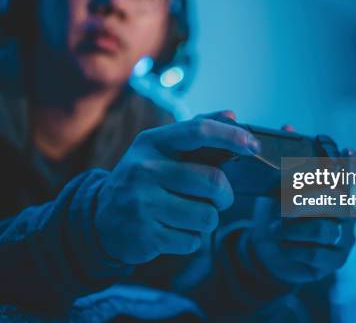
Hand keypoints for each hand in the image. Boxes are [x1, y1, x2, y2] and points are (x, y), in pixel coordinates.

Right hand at [94, 111, 259, 263]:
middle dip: (225, 195)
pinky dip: (191, 239)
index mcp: (152, 143)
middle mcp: (145, 170)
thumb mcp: (160, 150)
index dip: (231, 136)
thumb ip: (196, 132)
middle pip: (213, 181)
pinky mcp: (145, 235)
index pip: (198, 131)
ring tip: (189, 214)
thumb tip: (232, 115)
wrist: (102, 218)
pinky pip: (192, 241)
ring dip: (207, 219)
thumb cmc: (143, 179)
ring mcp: (142, 203)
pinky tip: (173, 229)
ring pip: (207, 216)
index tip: (253, 146)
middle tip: (219, 198)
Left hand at [250, 125, 355, 283]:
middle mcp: (346, 211)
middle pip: (337, 200)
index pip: (350, 172)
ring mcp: (343, 237)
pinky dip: (295, 248)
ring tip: (275, 226)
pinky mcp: (334, 260)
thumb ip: (283, 158)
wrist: (273, 250)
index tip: (347, 152)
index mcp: (336, 189)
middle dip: (309, 198)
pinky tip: (282, 244)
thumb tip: (286, 127)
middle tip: (284, 201)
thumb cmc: (281, 213)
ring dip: (295, 227)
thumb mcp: (277, 185)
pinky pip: (318, 253)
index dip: (351, 163)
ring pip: (325, 228)